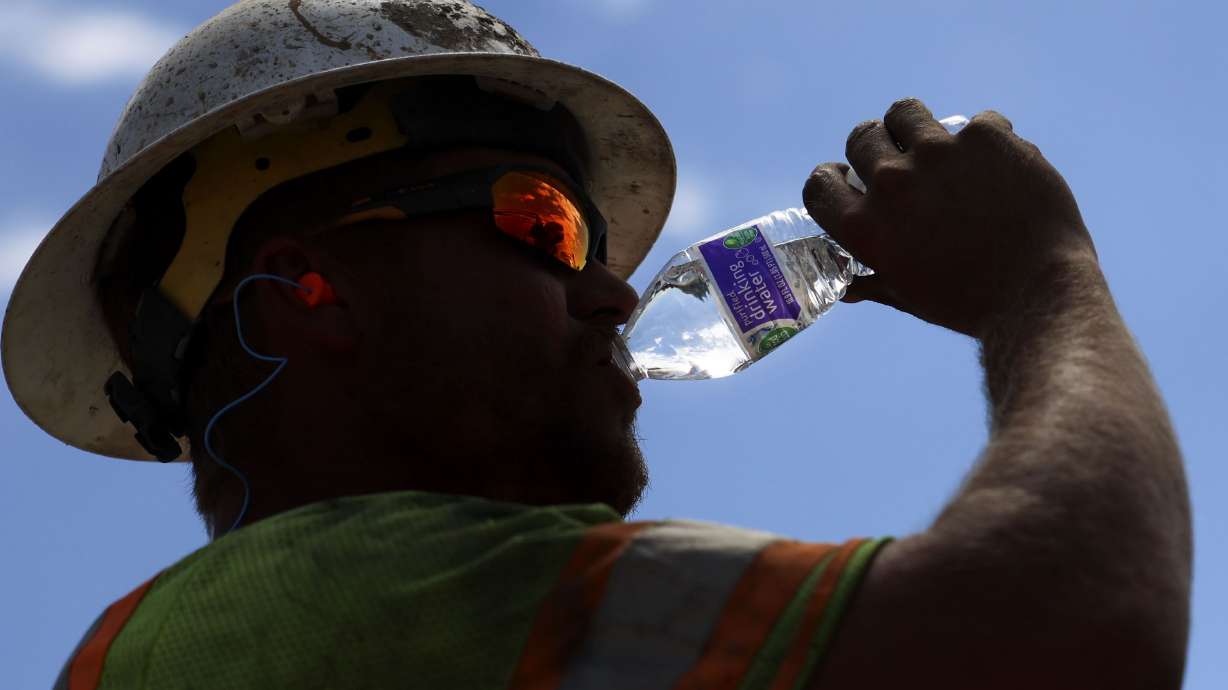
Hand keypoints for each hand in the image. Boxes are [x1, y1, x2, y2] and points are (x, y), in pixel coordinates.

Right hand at [803, 98, 1099, 337]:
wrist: (1038, 293)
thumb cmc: (967, 303)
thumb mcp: (907, 296)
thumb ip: (872, 282)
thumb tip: (848, 288)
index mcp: (864, 225)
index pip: (821, 183)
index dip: (833, 177)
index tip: (847, 177)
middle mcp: (892, 183)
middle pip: (862, 138)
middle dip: (875, 146)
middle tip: (898, 159)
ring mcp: (937, 153)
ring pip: (905, 112)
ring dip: (914, 125)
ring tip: (935, 143)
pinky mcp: (984, 137)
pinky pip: (976, 122)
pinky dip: (984, 141)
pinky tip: (996, 165)